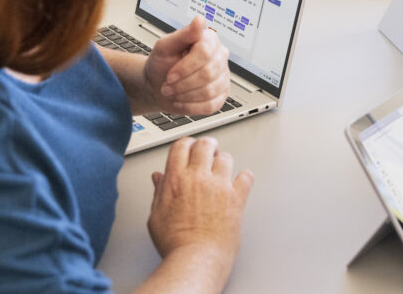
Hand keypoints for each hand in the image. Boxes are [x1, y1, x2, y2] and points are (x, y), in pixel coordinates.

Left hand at [144, 16, 230, 115]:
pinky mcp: (222, 94)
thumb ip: (183, 34)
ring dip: (185, 96)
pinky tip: (181, 102)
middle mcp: (220, 56)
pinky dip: (191, 107)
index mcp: (209, 40)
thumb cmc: (161, 65)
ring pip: (210, 91)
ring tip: (173, 93)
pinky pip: (211, 105)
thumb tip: (200, 20)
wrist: (158, 86)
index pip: (205, 53)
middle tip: (167, 87)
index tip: (170, 75)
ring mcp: (223, 76)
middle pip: (209, 73)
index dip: (186, 67)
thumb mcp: (165, 47)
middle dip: (183, 84)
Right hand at [148, 137, 253, 260]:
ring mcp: (220, 186)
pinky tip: (239, 182)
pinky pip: (246, 176)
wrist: (196, 259)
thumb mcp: (156, 216)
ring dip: (223, 161)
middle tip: (208, 151)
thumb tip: (159, 178)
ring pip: (226, 157)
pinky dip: (244, 177)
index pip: (182, 146)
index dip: (186, 144)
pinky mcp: (237, 197)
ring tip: (221, 170)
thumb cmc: (175, 243)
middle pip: (206, 144)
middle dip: (207, 145)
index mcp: (176, 180)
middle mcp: (199, 178)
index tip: (189, 147)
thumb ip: (159, 192)